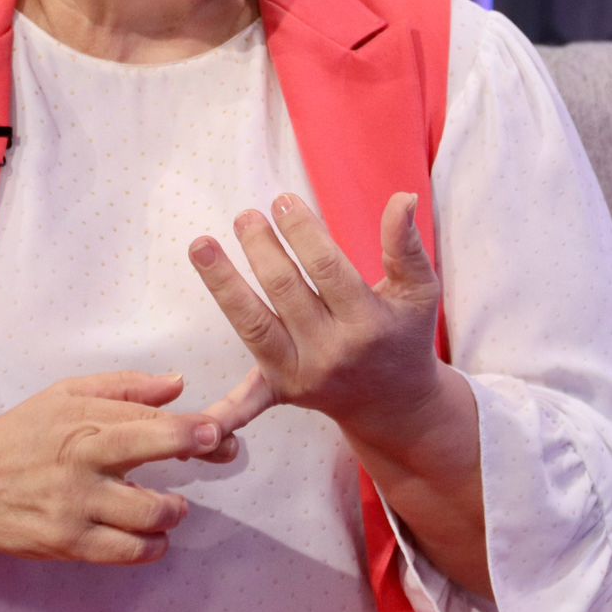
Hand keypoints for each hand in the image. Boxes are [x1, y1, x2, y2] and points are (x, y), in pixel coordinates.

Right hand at [0, 371, 226, 564]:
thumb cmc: (17, 435)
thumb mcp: (63, 394)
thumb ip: (123, 387)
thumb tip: (177, 383)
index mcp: (82, 420)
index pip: (148, 419)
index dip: (190, 426)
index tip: (217, 430)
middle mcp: (82, 460)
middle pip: (153, 452)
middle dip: (195, 452)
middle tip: (223, 453)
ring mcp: (76, 505)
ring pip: (148, 512)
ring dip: (173, 510)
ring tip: (173, 507)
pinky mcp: (68, 543)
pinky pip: (125, 551)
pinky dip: (151, 547)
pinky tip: (154, 538)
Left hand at [189, 192, 443, 441]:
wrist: (398, 405)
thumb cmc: (404, 334)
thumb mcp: (418, 291)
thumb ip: (407, 245)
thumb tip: (403, 196)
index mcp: (367, 322)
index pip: (326, 268)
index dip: (302, 231)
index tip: (282, 200)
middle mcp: (332, 352)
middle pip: (285, 290)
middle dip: (261, 248)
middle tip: (245, 215)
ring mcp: (303, 375)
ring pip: (254, 326)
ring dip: (223, 284)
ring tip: (200, 245)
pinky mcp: (282, 392)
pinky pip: (248, 403)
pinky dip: (222, 413)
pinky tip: (193, 414)